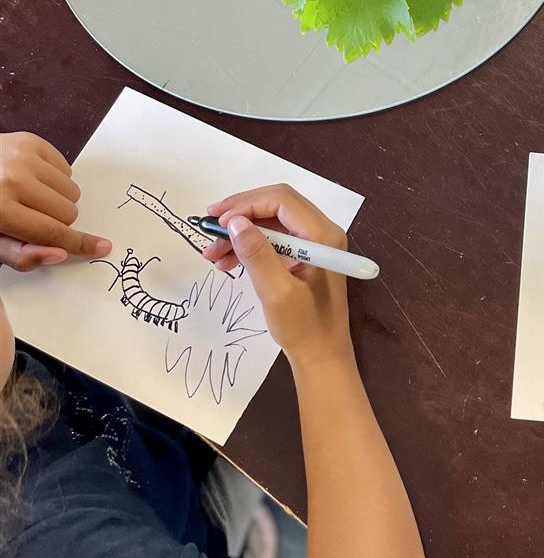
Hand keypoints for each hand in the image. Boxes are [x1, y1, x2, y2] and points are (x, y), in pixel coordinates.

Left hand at [0, 132, 110, 271]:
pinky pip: (67, 169)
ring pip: (71, 191)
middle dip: (56, 219)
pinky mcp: (30, 142)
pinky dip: (54, 178)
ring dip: (56, 198)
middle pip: (68, 212)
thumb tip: (60, 254)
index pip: (52, 232)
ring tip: (29, 195)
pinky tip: (31, 178)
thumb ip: (21, 255)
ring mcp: (23, 157)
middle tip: (32, 215)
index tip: (101, 246)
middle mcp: (13, 180)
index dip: (80, 243)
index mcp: (1, 211)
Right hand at [202, 185, 352, 365]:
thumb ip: (257, 254)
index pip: (281, 200)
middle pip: (275, 206)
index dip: (246, 204)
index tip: (216, 221)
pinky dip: (249, 246)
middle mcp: (321, 233)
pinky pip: (273, 240)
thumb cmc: (304, 328)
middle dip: (239, 215)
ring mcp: (314, 244)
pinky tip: (227, 263)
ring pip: (271, 223)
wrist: (321, 356)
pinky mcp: (304, 257)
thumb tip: (235, 222)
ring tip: (211, 255)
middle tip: (208, 229)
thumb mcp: (277, 292)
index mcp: (322, 236)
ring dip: (240, 233)